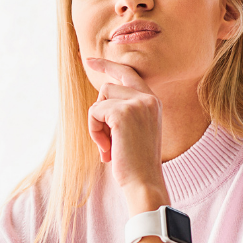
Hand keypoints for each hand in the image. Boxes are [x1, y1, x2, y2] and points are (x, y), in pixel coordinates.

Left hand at [84, 57, 167, 208]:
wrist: (144, 182)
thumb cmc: (135, 164)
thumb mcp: (133, 133)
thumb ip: (122, 114)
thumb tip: (98, 104)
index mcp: (152, 102)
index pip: (128, 73)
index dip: (107, 66)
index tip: (89, 60)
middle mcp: (148, 98)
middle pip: (107, 87)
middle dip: (99, 112)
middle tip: (106, 140)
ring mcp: (137, 104)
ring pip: (99, 101)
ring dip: (96, 125)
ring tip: (109, 146)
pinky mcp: (122, 113)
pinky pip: (94, 113)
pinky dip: (94, 132)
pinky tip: (106, 149)